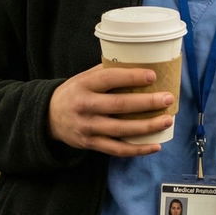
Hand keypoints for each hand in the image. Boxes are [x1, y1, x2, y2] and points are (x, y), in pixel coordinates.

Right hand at [47, 64, 173, 156]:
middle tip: (167, 98)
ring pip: (121, 130)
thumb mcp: (84, 78)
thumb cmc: (74, 93)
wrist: (48, 117)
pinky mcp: (90, 144)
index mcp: (83, 85)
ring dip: (147, 126)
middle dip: (146, 102)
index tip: (152, 76)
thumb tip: (139, 65)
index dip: (131, 77)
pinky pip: (117, 149)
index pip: (109, 78)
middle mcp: (85, 106)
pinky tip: (155, 145)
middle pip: (119, 105)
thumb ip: (106, 73)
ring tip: (167, 120)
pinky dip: (138, 149)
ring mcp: (87, 127)